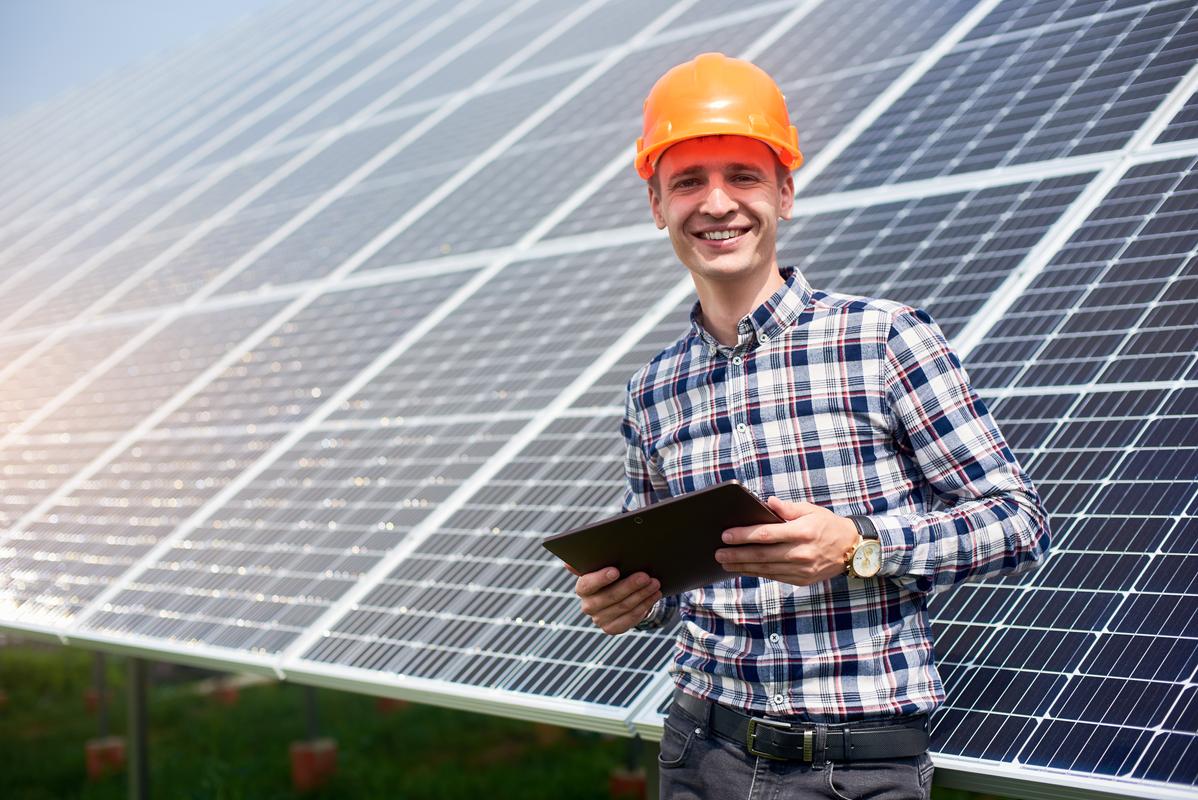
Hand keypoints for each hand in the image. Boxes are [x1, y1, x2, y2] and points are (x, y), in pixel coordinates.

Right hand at [571, 566, 661, 634]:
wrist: (620, 595)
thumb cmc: (613, 574)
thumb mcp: (603, 565)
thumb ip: (592, 561)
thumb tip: (568, 562)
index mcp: (583, 588)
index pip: (587, 584)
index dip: (600, 578)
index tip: (615, 571)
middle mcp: (588, 605)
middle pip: (610, 596)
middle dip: (630, 585)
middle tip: (645, 576)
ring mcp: (599, 619)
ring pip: (624, 606)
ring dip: (642, 594)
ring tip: (655, 583)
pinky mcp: (612, 628)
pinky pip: (630, 619)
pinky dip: (645, 606)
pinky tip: (654, 596)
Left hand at [715, 497, 858, 585]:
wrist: (852, 549)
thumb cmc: (827, 525)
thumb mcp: (810, 510)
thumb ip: (787, 508)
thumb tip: (768, 503)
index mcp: (802, 532)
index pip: (766, 535)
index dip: (744, 536)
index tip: (726, 535)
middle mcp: (801, 553)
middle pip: (762, 555)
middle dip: (737, 555)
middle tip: (718, 553)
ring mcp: (801, 569)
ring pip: (765, 569)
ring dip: (742, 567)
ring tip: (725, 563)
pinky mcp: (801, 580)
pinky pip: (774, 576)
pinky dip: (757, 573)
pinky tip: (743, 569)